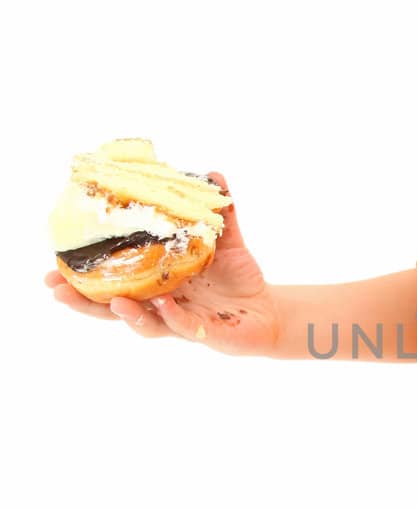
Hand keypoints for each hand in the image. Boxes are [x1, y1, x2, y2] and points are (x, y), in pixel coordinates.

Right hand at [44, 172, 281, 356]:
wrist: (270, 311)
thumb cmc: (239, 278)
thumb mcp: (227, 242)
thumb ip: (219, 213)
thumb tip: (213, 174)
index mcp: (155, 282)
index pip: (112, 281)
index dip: (83, 277)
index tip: (54, 266)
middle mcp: (160, 305)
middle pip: (112, 308)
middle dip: (84, 302)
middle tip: (56, 289)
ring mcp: (179, 322)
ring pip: (144, 323)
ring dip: (126, 314)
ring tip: (113, 301)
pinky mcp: (204, 333)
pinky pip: (183, 326)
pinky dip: (172, 316)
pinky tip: (164, 304)